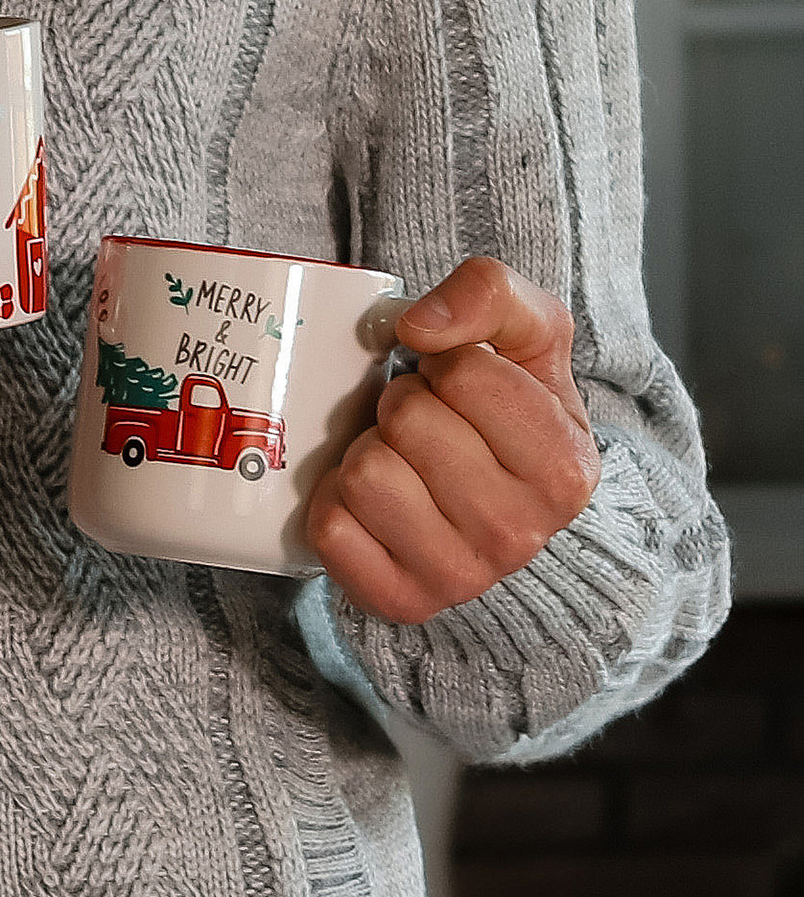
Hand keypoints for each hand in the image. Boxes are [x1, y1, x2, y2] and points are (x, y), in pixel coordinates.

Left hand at [308, 256, 600, 624]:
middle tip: (425, 429)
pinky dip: (336, 503)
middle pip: (407, 423)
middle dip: (404, 409)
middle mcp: (520, 535)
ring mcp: (459, 578)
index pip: (461, 375)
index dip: (445, 368)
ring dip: (368, 454)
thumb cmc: (506, 412)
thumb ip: (491, 294)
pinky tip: (374, 506)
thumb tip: (419, 326)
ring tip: (403, 465)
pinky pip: (330, 528)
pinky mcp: (398, 601)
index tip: (461, 392)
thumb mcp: (527, 335)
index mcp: (565, 469)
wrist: (492, 504)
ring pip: (364, 475)